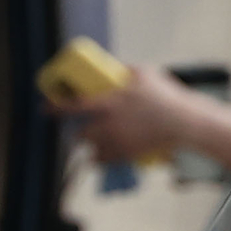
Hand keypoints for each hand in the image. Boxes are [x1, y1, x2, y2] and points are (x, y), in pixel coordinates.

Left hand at [53, 65, 206, 165]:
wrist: (185, 123)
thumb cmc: (167, 96)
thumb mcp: (145, 73)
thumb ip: (125, 70)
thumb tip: (113, 69)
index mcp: (110, 102)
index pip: (74, 105)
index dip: (55, 107)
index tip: (45, 107)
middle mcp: (110, 124)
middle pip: (80, 133)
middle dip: (79, 131)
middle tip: (82, 127)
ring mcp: (118, 142)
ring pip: (92, 148)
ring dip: (91, 145)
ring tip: (98, 140)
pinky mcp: (127, 155)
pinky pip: (105, 161)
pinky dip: (101, 158)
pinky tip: (102, 155)